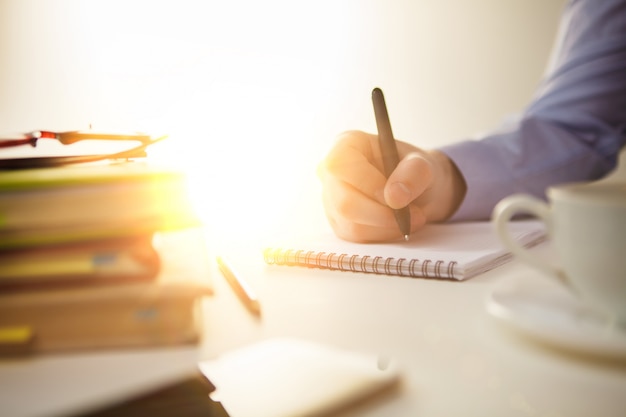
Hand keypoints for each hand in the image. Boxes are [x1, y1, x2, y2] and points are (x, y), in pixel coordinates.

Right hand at [318, 130, 465, 241]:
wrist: (417, 191)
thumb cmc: (414, 171)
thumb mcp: (424, 165)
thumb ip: (414, 173)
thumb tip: (394, 196)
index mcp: (347, 145)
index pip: (340, 164)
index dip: (367, 183)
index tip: (396, 197)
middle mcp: (332, 172)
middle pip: (344, 202)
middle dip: (383, 214)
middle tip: (414, 215)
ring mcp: (332, 199)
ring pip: (351, 224)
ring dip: (387, 227)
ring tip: (413, 218)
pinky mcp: (339, 223)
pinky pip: (357, 237)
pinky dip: (383, 234)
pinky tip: (398, 225)